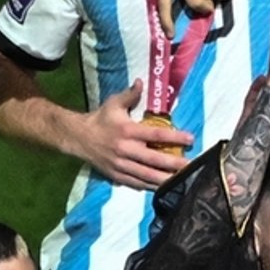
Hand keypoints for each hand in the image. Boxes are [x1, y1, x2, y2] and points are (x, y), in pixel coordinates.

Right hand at [67, 84, 190, 188]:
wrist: (78, 138)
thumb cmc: (100, 119)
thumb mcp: (113, 103)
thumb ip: (130, 95)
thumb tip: (141, 82)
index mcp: (127, 131)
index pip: (155, 134)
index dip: (174, 137)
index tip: (190, 139)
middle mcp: (125, 149)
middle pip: (154, 159)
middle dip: (174, 164)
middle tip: (191, 166)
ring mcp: (121, 165)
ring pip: (146, 175)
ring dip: (165, 179)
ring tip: (182, 181)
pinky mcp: (116, 175)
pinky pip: (136, 183)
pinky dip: (150, 186)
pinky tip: (163, 188)